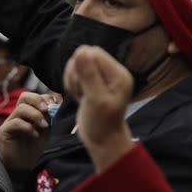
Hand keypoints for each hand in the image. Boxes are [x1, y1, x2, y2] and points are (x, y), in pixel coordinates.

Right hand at [0, 92, 59, 170]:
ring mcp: (10, 122)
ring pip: (21, 108)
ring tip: (44, 126)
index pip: (34, 96)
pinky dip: (28, 127)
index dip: (46, 98)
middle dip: (38, 100)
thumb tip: (57, 104)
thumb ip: (50, 117)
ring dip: (35, 115)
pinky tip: (35, 135)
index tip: (57, 105)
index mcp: (29, 112)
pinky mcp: (5, 131)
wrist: (24, 167)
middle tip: (47, 109)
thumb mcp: (47, 131)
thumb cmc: (36, 149)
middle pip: (24, 96)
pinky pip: (16, 122)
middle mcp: (19, 115)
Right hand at [63, 46, 133, 172]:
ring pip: (77, 65)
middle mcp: (112, 73)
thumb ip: (89, 75)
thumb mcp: (95, 99)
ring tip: (80, 96)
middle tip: (81, 93)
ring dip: (72, 80)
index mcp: (119, 74)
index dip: (81, 66)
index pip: (93, 53)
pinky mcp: (92, 83)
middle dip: (75, 74)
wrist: (101, 140)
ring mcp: (102, 78)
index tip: (82, 86)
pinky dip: (72, 85)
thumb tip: (81, 51)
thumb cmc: (101, 123)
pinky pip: (75, 74)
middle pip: (84, 56)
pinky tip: (79, 97)